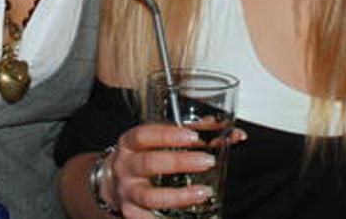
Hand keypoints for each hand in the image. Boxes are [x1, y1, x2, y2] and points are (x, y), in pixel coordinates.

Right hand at [100, 123, 243, 218]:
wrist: (112, 182)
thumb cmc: (143, 157)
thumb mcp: (158, 142)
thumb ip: (192, 136)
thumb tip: (233, 134)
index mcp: (130, 143)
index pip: (145, 135)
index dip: (168, 135)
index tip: (193, 136)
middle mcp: (126, 166)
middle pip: (149, 163)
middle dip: (179, 162)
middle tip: (206, 161)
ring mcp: (127, 192)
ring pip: (150, 196)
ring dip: (178, 196)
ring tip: (204, 193)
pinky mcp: (131, 213)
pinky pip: (147, 218)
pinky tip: (187, 216)